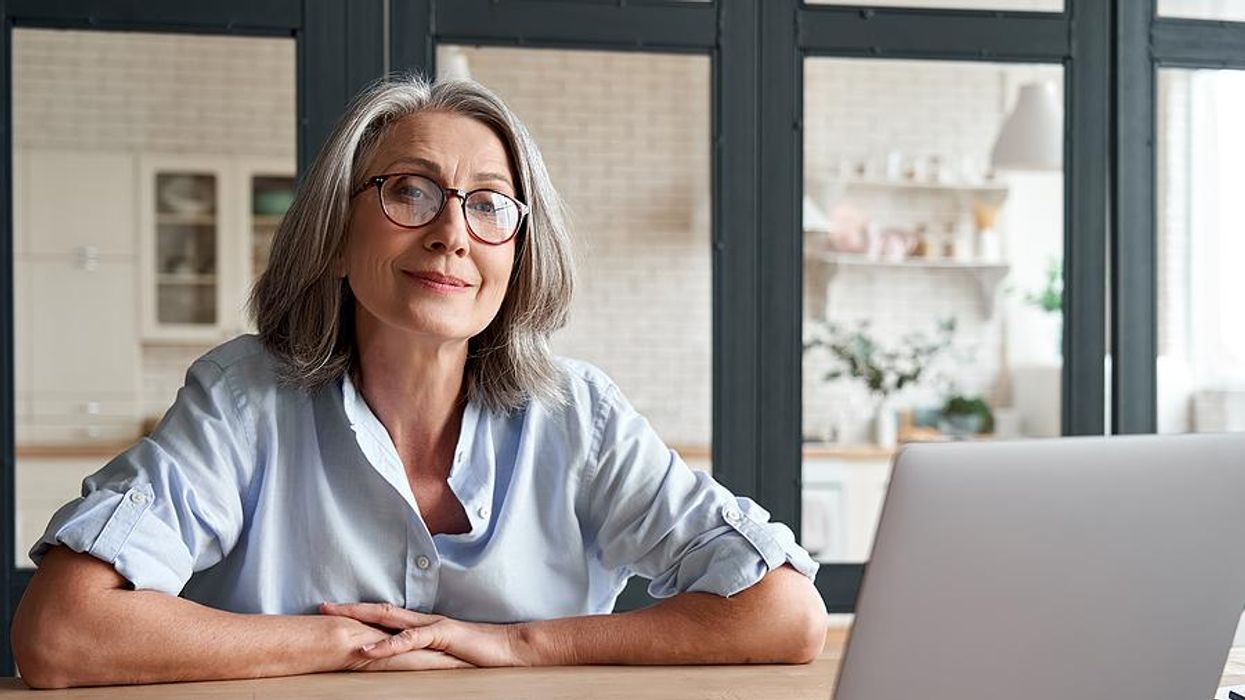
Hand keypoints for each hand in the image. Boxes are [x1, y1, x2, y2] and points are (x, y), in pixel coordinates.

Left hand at [320, 602, 533, 670]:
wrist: (510, 648)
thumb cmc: (481, 654)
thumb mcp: (446, 654)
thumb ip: (426, 653)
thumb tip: (405, 661)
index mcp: (423, 625)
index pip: (385, 615)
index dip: (359, 612)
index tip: (335, 612)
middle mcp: (424, 620)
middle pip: (379, 610)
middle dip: (350, 608)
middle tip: (322, 607)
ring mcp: (432, 625)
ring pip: (389, 619)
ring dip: (360, 619)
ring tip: (335, 621)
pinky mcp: (442, 635)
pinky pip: (410, 639)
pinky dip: (387, 644)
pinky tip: (368, 648)